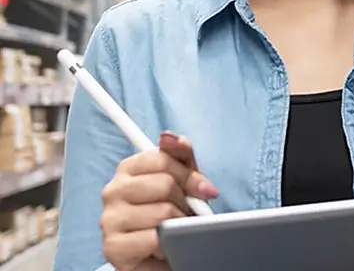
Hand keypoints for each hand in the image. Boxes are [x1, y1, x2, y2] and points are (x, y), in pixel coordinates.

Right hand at [100, 132, 218, 270]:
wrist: (161, 255)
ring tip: (178, 228)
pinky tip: (166, 245)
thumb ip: (180, 153)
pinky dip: (169, 243)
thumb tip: (168, 136)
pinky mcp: (113, 247)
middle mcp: (113, 190)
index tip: (205, 189)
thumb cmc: (171, 213)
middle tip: (188, 213)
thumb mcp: (182, 178)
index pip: (163, 158)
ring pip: (162, 211)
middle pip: (165, 183)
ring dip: (180, 223)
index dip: (189, 175)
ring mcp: (110, 218)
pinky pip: (154, 238)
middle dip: (185, 201)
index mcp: (128, 168)